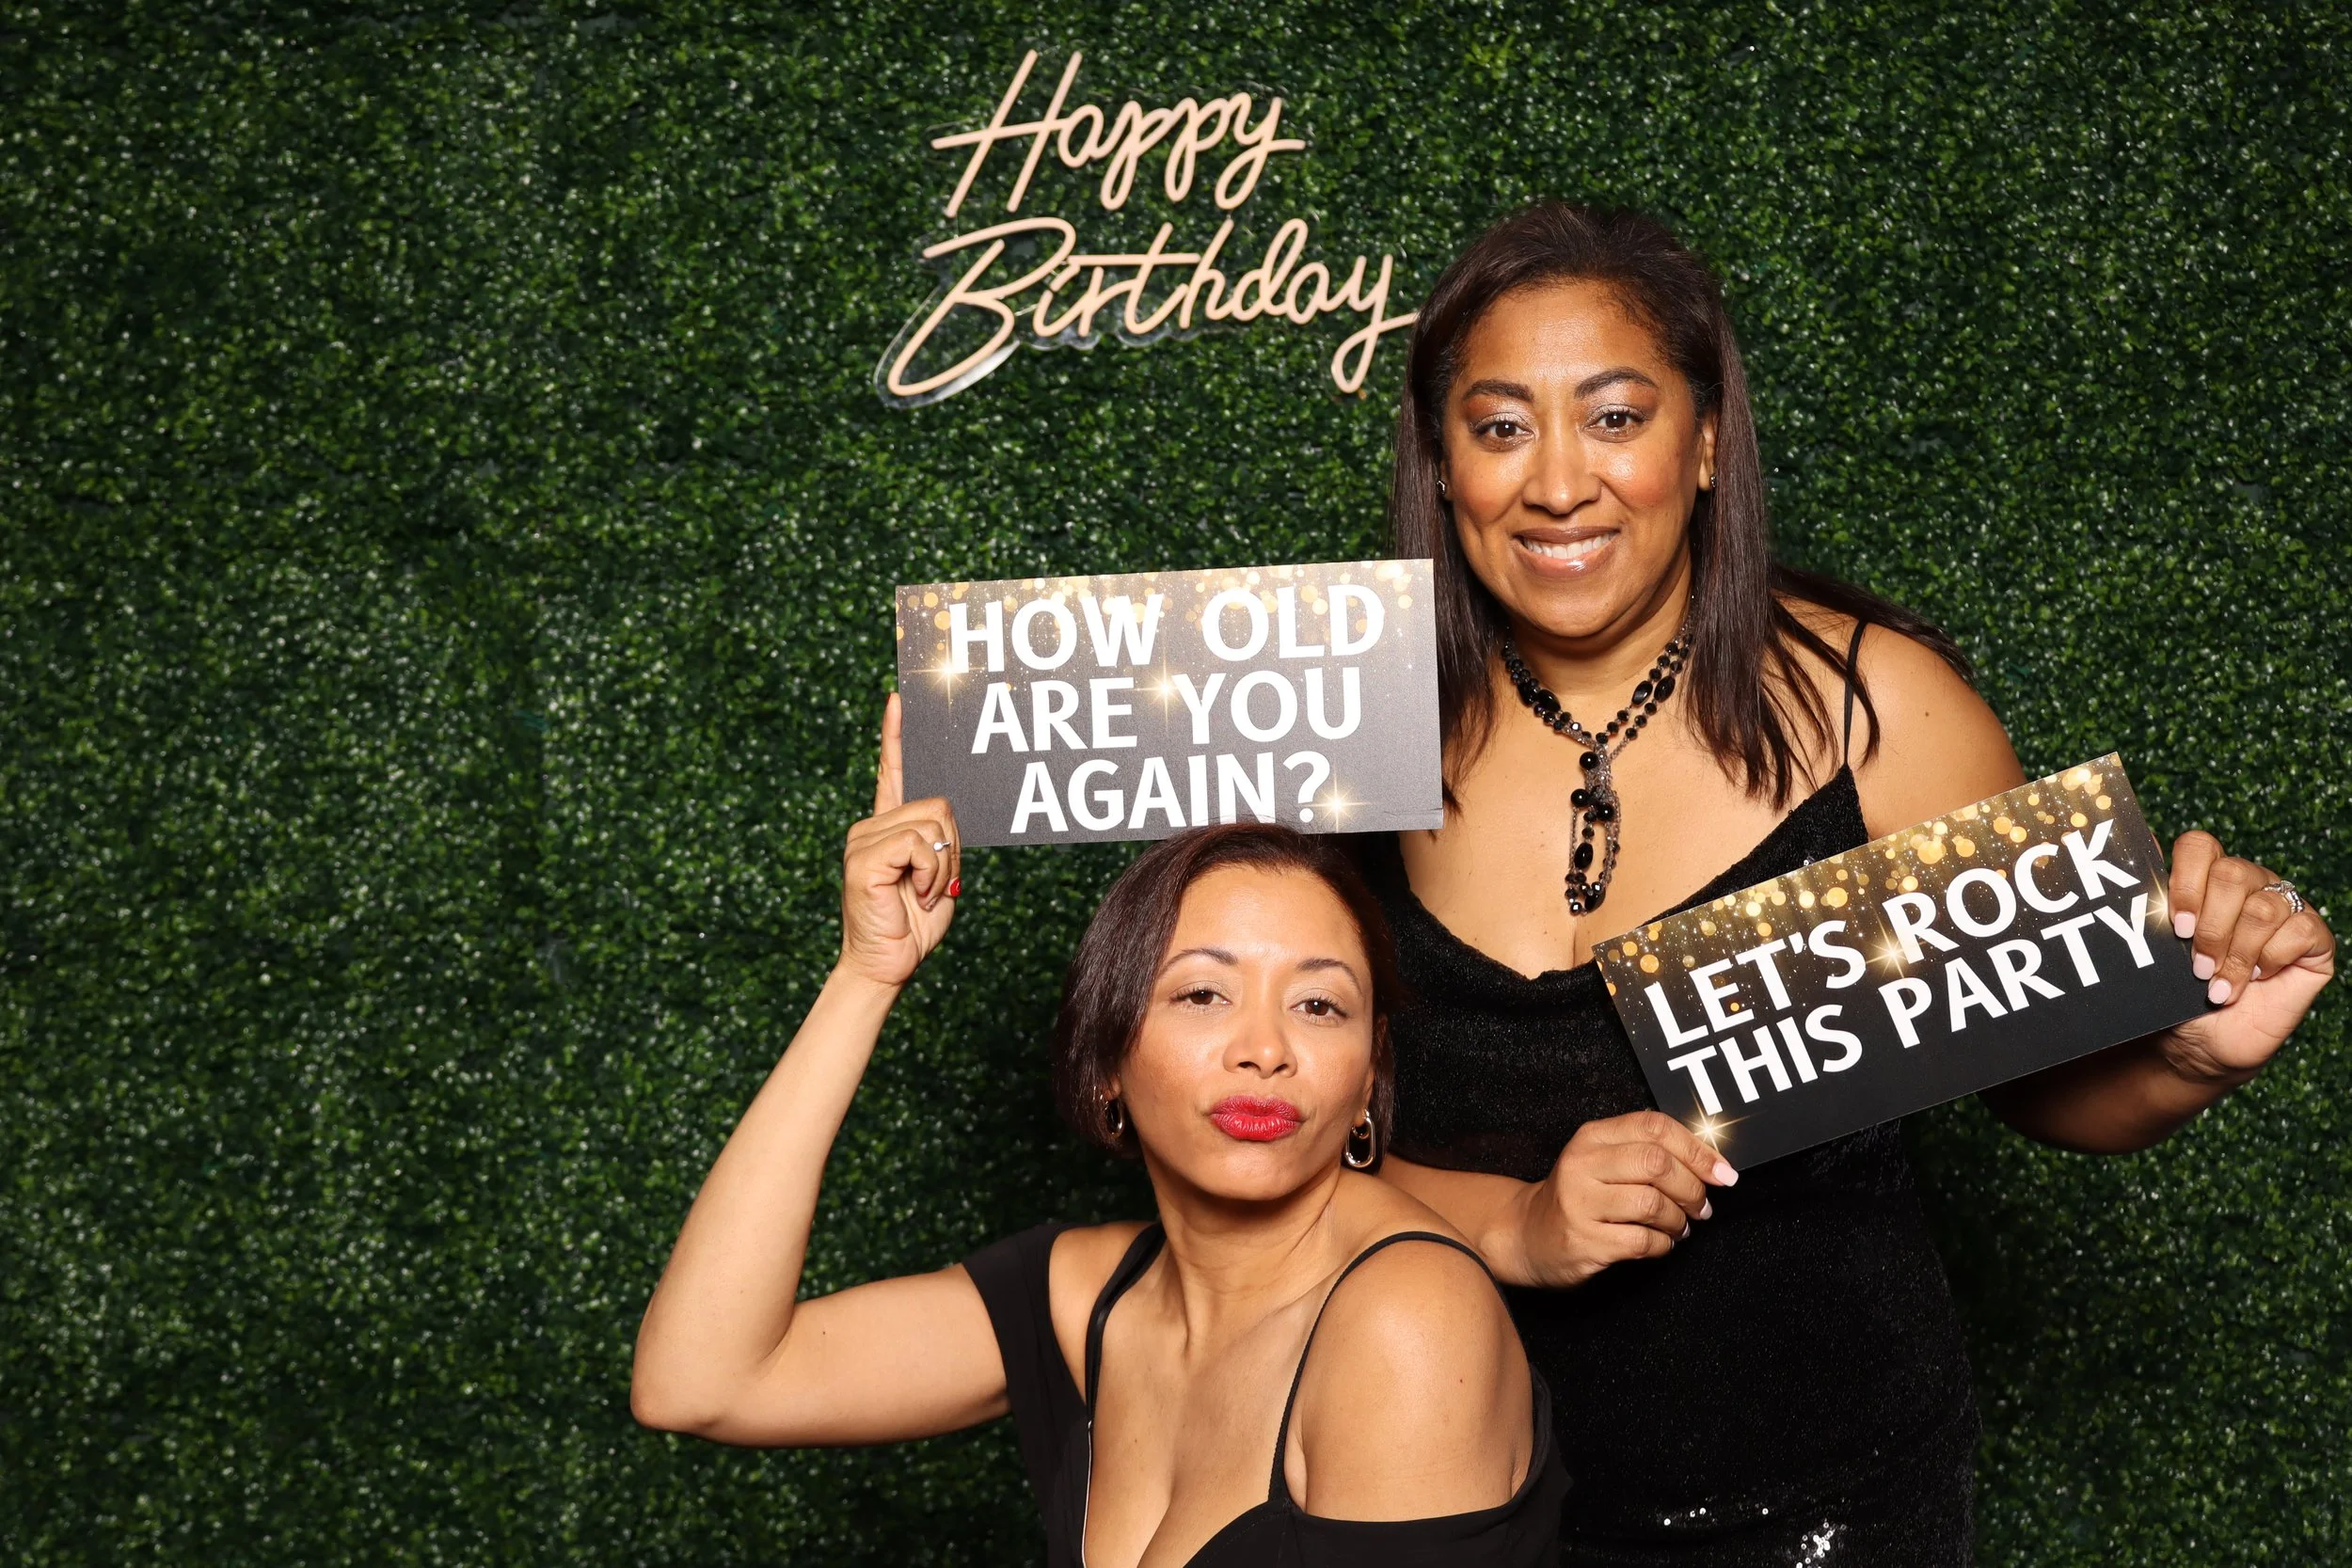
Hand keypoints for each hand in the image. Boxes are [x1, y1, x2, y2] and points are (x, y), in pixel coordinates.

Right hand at [837, 694, 962, 988]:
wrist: (888, 964)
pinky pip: (919, 843)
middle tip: (934, 884)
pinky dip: (930, 873)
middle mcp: (870, 826)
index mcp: (887, 827)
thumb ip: (939, 839)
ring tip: (922, 892)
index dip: (896, 736)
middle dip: (953, 847)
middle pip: (938, 803)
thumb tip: (946, 813)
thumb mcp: (938, 874)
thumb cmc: (913, 923)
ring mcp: (862, 839)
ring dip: (943, 865)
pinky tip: (913, 893)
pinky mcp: (862, 857)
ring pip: (933, 822)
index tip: (900, 699)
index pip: (892, 771)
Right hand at [1508, 1111, 1735, 1287]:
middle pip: (1656, 1163)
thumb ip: (1647, 1152)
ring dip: (1678, 1220)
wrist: (1528, 1235)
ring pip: (1653, 1203)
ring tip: (1678, 1226)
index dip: (1697, 1149)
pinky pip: (1642, 1240)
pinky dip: (1662, 1245)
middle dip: (1692, 1188)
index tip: (1723, 1172)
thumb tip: (1712, 1164)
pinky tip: (1659, 1243)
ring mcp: (1579, 1202)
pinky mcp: (1583, 1240)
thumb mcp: (1603, 1161)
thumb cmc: (1580, 1197)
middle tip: (1701, 1206)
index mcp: (1592, 1137)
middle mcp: (1582, 1164)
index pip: (1654, 1127)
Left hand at [2158, 830, 2333, 1083]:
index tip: (2176, 927)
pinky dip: (2272, 959)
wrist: (2200, 1041)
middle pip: (2232, 874)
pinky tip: (2258, 978)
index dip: (2187, 883)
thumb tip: (2130, 859)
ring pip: (2264, 907)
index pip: (2200, 846)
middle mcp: (2249, 885)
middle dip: (2210, 928)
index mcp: (2207, 878)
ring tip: (2219, 983)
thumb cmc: (2176, 992)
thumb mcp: (2154, 949)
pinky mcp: (2314, 938)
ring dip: (2237, 953)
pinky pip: (2300, 930)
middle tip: (2197, 965)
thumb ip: (2148, 904)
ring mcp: (2284, 908)